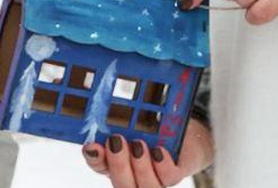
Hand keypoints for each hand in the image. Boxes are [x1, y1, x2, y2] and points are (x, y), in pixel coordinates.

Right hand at [81, 120, 213, 186]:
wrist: (185, 138)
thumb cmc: (152, 130)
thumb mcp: (132, 121)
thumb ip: (117, 119)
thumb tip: (99, 99)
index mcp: (115, 162)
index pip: (99, 165)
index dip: (93, 158)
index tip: (92, 145)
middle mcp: (133, 176)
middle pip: (121, 185)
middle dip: (117, 164)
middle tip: (116, 141)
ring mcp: (154, 179)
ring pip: (144, 186)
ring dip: (140, 166)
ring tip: (138, 144)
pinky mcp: (174, 174)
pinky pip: (168, 177)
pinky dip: (162, 165)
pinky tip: (158, 150)